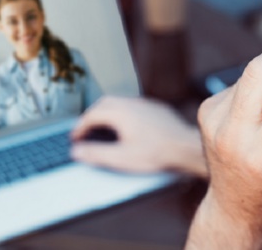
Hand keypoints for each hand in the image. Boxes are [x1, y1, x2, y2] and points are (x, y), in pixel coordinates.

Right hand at [71, 96, 205, 175]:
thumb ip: (96, 154)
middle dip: (91, 115)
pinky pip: (133, 105)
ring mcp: (145, 104)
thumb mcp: (121, 158)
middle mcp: (131, 103)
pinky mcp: (156, 108)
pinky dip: (122, 113)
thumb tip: (77, 151)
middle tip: (85, 129)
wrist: (186, 147)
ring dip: (107, 112)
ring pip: (119, 102)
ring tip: (103, 127)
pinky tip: (126, 126)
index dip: (80, 127)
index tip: (75, 137)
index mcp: (119, 112)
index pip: (91, 115)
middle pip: (103, 104)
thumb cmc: (157, 153)